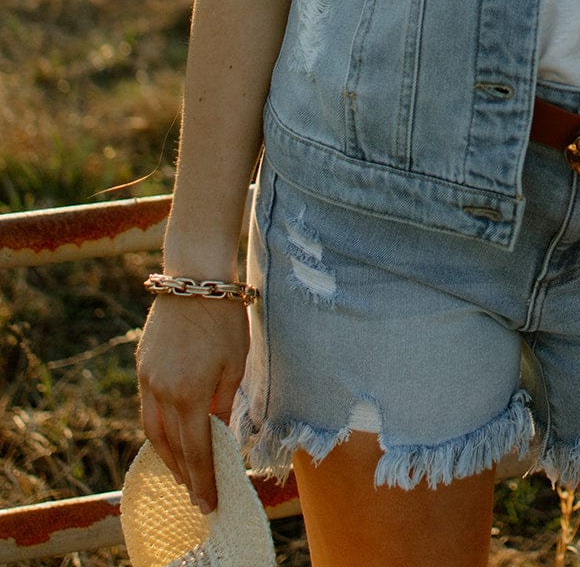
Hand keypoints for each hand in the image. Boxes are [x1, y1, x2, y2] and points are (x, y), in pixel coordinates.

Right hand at [136, 296, 250, 513]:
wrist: (194, 278)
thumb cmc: (223, 318)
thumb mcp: (235, 364)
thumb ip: (224, 403)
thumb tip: (220, 432)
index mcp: (189, 395)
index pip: (196, 450)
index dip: (203, 479)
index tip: (209, 502)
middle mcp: (162, 392)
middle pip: (172, 446)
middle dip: (185, 474)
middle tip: (197, 495)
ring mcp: (148, 379)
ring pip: (153, 431)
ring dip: (167, 455)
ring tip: (182, 472)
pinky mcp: (143, 366)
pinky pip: (148, 409)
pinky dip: (158, 429)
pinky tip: (169, 435)